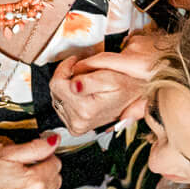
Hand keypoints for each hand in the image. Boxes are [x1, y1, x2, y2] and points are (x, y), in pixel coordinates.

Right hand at [0, 136, 63, 188]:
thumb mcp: (7, 154)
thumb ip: (36, 147)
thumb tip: (54, 140)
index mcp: (35, 181)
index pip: (55, 163)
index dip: (44, 158)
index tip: (34, 160)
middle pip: (56, 181)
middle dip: (45, 173)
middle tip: (26, 172)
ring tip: (27, 187)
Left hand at [52, 30, 168, 131]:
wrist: (134, 99)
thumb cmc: (124, 86)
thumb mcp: (110, 77)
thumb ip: (90, 80)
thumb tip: (73, 85)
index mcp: (85, 110)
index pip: (56, 83)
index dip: (65, 67)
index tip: (76, 60)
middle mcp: (78, 122)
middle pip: (55, 91)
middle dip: (66, 76)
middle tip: (81, 70)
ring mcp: (76, 127)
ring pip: (57, 97)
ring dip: (67, 85)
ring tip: (84, 81)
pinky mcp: (75, 128)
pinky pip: (61, 106)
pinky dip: (68, 96)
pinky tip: (82, 92)